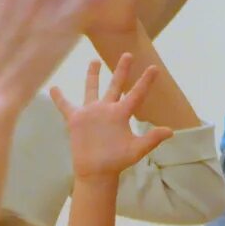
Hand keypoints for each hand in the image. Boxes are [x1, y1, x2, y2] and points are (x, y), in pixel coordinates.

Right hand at [51, 55, 172, 177]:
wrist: (96, 171)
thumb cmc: (117, 162)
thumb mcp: (136, 150)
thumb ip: (151, 139)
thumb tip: (170, 132)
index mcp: (121, 114)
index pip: (136, 94)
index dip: (145, 81)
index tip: (154, 68)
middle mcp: (107, 110)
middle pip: (116, 85)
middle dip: (121, 70)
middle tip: (128, 54)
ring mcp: (91, 113)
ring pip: (92, 89)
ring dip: (93, 75)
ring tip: (94, 60)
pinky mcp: (76, 119)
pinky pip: (65, 105)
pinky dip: (59, 97)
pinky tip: (53, 87)